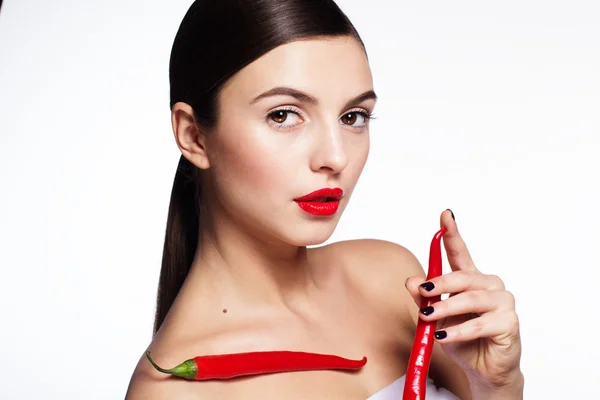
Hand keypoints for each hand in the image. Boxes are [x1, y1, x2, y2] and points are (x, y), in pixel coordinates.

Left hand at [406, 210, 522, 392]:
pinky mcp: (510, 322)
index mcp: (471, 280)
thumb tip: (411, 281)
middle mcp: (490, 285)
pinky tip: (443, 336)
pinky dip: (459, 331)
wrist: (483, 370)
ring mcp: (503, 302)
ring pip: (471, 299)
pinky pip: (480, 323)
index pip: (460, 253)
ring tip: (427, 318)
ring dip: (446, 309)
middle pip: (463, 277)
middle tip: (421, 292)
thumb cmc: (462, 339)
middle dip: (439, 283)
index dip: (452, 233)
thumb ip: (424, 299)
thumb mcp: (436, 318)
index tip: (445, 214)